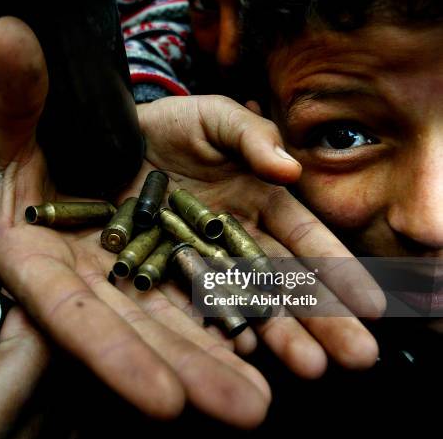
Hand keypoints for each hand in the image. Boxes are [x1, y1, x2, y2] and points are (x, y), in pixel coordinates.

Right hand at [0, 17, 269, 427]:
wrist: (54, 143)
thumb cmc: (24, 133)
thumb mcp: (15, 111)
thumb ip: (16, 87)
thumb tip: (11, 38)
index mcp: (36, 257)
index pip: (72, 316)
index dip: (113, 357)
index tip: (160, 399)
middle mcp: (93, 276)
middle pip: (146, 330)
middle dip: (197, 366)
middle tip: (248, 408)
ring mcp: (141, 265)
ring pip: (190, 309)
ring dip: (243, 340)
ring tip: (296, 371)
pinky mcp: (179, 245)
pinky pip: (216, 273)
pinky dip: (251, 298)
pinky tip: (289, 325)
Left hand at [134, 95, 385, 376]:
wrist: (115, 142)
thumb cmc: (173, 126)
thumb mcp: (216, 119)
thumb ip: (252, 138)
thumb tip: (289, 170)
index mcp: (261, 201)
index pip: (306, 239)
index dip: (338, 269)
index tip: (370, 304)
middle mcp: (238, 238)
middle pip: (284, 280)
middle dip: (321, 317)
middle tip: (356, 356)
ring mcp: (204, 258)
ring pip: (246, 299)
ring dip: (277, 332)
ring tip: (308, 365)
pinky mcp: (165, 271)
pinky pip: (195, 302)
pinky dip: (219, 325)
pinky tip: (244, 349)